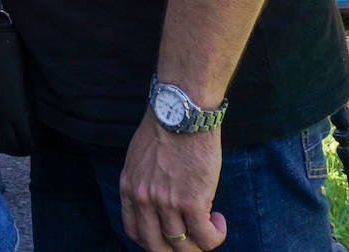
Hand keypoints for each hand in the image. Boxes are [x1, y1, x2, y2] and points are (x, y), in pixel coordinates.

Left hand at [119, 113, 226, 250]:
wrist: (183, 110)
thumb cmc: (167, 128)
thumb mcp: (141, 157)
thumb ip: (144, 182)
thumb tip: (158, 202)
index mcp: (129, 187)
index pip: (134, 231)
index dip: (153, 241)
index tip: (168, 236)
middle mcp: (143, 199)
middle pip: (154, 246)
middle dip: (174, 250)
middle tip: (191, 241)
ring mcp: (165, 202)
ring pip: (182, 246)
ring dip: (200, 242)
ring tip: (210, 225)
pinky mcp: (191, 201)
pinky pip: (205, 238)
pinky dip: (215, 236)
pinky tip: (219, 221)